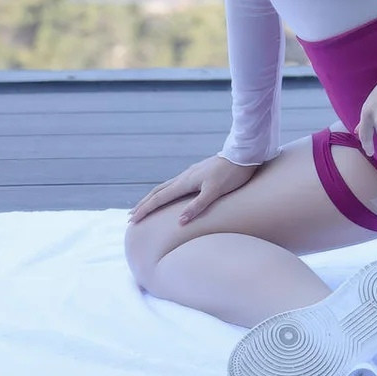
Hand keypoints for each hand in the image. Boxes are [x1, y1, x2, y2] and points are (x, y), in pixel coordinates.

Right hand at [127, 154, 259, 225]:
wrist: (244, 154)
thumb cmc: (232, 173)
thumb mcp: (216, 191)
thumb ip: (198, 206)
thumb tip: (180, 222)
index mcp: (186, 181)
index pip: (160, 197)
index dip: (146, 209)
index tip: (132, 219)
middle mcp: (185, 176)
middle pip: (159, 191)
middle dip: (144, 204)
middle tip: (131, 216)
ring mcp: (192, 173)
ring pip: (167, 186)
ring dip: (154, 197)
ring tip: (146, 206)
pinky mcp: (199, 173)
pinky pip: (176, 184)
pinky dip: (166, 192)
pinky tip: (170, 194)